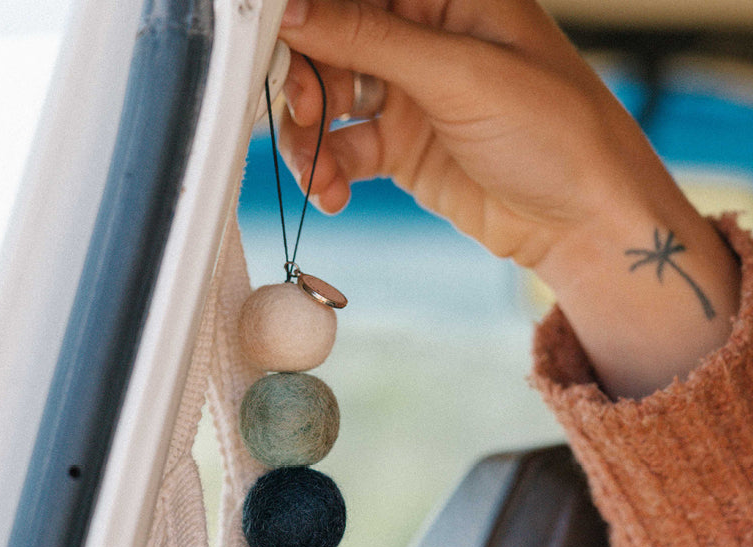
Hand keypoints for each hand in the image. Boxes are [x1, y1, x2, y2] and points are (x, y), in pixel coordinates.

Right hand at [278, 0, 665, 266]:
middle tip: (304, 110)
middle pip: (329, 40)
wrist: (580, 222)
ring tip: (318, 172)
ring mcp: (408, 95)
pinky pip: (343, 151)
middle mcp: (421, 38)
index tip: (271, 37)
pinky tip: (334, 193)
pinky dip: (329, 172)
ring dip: (310, 137)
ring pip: (327, 100)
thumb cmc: (558, 132)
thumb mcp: (462, 74)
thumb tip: (296, 13)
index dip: (308, 12)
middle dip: (305, 77)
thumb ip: (373, 40)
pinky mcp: (401, 147)